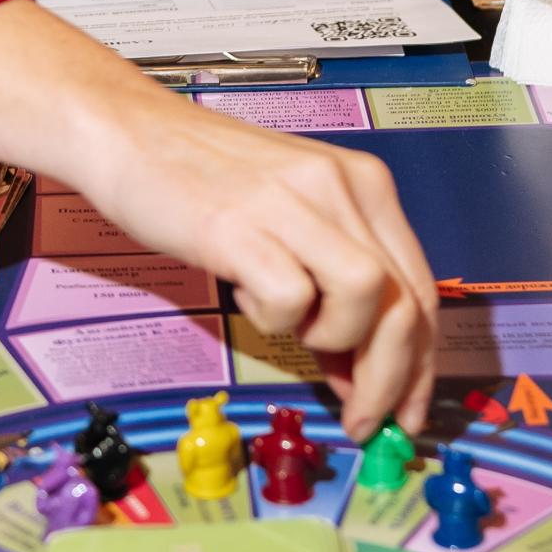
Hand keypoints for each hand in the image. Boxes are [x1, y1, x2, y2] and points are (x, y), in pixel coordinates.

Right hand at [0, 0, 437, 440]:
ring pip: (367, 298)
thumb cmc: (207, 181)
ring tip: (291, 327)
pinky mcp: (239, 226)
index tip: (406, 411)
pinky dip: (275, 320)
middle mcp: (340, 187)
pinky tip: (247, 298)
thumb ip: (335, 284)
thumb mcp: (292, 220)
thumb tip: (361, 374)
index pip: (421, 289)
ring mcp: (292, 203)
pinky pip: (291, 298)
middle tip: (364, 419)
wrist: (130, 132)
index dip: (421, 364)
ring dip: (335, 340)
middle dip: (392, 380)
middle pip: (405, 304)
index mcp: (363, 184)